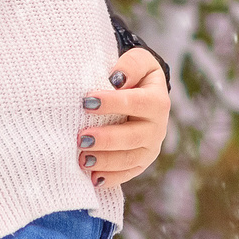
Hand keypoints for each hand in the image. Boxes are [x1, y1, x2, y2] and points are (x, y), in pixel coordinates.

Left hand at [77, 47, 168, 192]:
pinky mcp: (141, 162)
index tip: (86, 101)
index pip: (135, 103)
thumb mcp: (139, 61)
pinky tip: (93, 178)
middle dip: (106, 139)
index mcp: (157, 101)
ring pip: (129, 159)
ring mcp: (150, 148)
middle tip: (81, 138)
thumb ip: (130, 65)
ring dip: (105, 161)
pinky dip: (110, 178)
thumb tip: (116, 80)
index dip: (111, 103)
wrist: (143, 93)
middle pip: (132, 137)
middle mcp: (158, 127)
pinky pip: (127, 174)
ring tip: (82, 159)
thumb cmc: (134, 75)